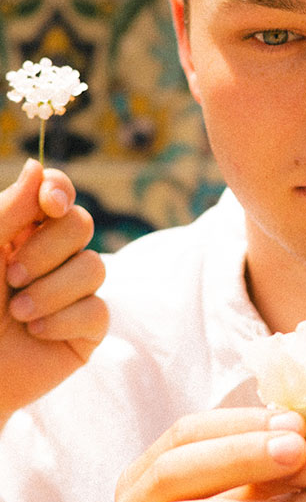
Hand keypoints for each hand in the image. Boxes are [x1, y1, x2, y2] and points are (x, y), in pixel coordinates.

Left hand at [0, 159, 107, 420]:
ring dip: (50, 291)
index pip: (56, 196)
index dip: (60, 192)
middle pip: (81, 225)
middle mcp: (49, 260)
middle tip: (12, 276)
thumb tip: (39, 167)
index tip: (50, 204)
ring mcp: (71, 295)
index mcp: (19, 235)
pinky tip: (37, 333)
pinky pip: (98, 310)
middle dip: (47, 251)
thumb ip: (10, 209)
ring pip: (94, 268)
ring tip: (18, 314)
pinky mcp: (86, 330)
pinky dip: (64, 319)